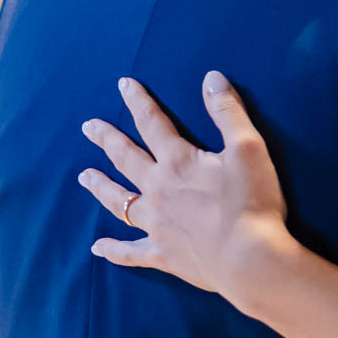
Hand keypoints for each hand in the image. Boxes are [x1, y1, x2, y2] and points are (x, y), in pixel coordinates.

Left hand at [80, 72, 292, 304]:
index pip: (152, 123)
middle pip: (125, 159)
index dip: (138, 101)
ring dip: (101, 187)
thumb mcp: (249, 149)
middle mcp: (158, 190)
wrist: (249, 259)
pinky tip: (97, 248)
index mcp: (178, 162)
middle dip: (107, 140)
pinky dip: (113, 250)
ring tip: (84, 177)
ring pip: (119, 202)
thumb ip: (228, 112)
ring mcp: (156, 224)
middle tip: (88, 127)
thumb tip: (211, 77)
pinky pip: (130, 252)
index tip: (122, 85)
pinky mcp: (162, 254)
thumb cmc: (253, 203)